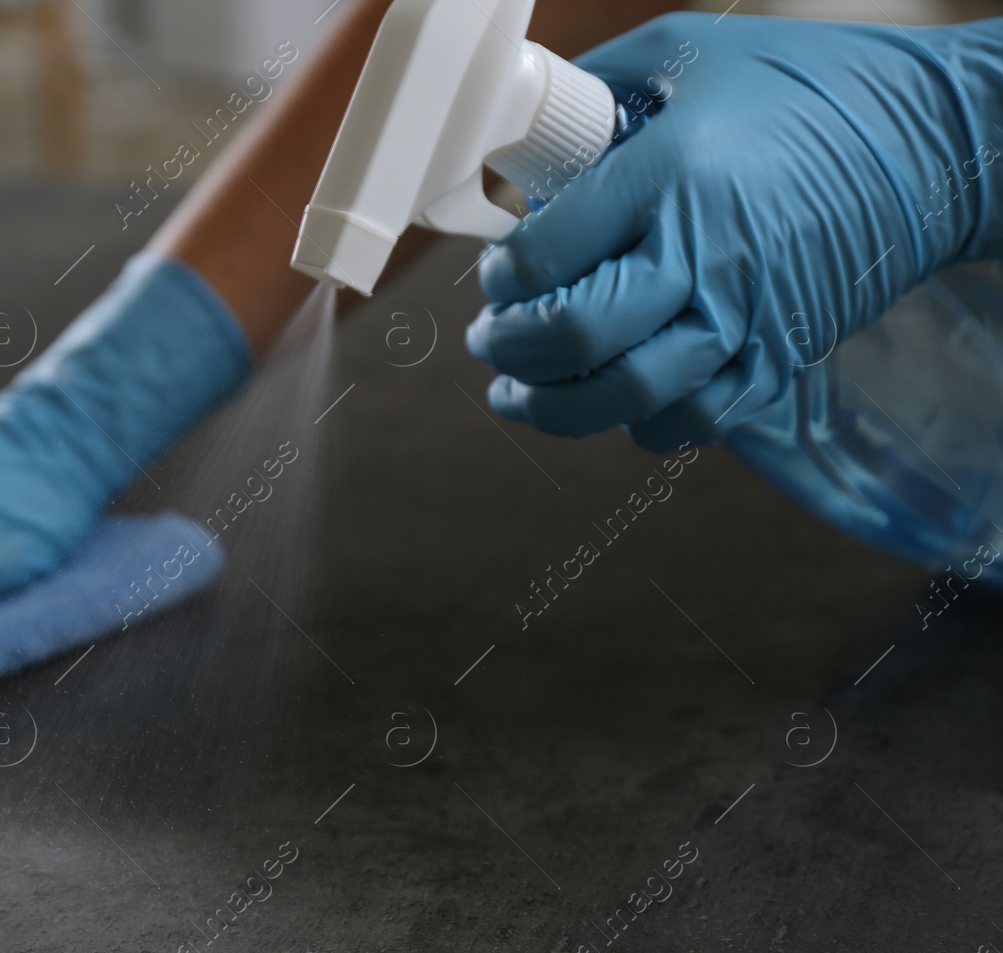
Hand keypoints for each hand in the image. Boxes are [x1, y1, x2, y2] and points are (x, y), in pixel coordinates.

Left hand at [468, 12, 1002, 449]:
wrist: (935, 144)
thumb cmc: (811, 90)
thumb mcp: (691, 56)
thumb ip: (601, 90)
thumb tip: (529, 127)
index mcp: (671, 175)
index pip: (547, 253)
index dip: (501, 275)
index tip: (495, 274)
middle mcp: (704, 256)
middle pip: (574, 335)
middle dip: (509, 348)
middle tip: (489, 340)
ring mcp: (744, 318)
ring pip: (625, 394)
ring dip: (553, 408)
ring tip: (517, 395)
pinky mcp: (778, 359)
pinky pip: (692, 421)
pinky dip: (641, 424)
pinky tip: (613, 403)